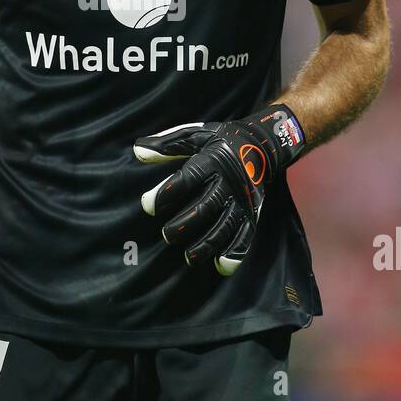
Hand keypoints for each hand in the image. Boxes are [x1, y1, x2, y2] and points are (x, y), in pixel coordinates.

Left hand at [133, 107, 304, 276]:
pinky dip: (235, 251)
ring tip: (189, 257)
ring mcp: (242, 199)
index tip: (147, 206)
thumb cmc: (221, 140)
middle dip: (185, 223)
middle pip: (206, 206)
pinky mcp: (252, 212)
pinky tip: (221, 265)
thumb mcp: (195, 135)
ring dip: (207, 243)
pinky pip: (245, 235)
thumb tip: (137, 150)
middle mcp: (228, 182)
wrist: (263, 145)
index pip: (188, 178)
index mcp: (212, 161)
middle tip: (166, 235)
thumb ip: (166, 144)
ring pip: (225, 225)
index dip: (167, 192)